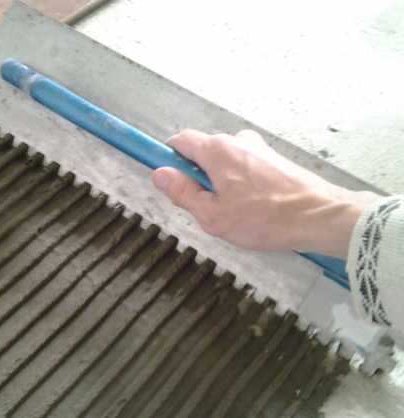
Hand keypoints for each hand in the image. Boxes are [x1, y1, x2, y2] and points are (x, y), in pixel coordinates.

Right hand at [151, 129, 377, 257]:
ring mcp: (258, 147)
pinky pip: (245, 166)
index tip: (166, 176)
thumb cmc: (265, 218)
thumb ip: (183, 193)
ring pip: (224, 161)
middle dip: (197, 176)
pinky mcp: (274, 158)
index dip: (168, 157)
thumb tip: (160, 174)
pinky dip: (241, 183)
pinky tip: (254, 207)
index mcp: (217, 150)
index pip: (180, 140)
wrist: (321, 215)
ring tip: (235, 212)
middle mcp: (237, 140)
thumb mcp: (213, 215)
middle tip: (206, 208)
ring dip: (221, 182)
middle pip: (203, 152)